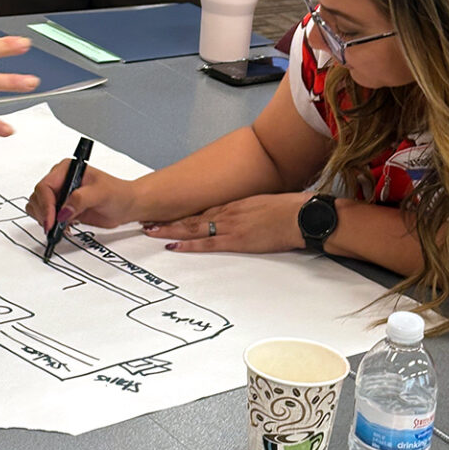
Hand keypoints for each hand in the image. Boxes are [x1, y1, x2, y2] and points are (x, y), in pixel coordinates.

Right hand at [26, 162, 135, 233]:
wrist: (126, 205)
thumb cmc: (118, 193)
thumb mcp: (101, 193)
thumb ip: (81, 199)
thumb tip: (63, 211)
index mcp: (66, 169)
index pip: (45, 186)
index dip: (46, 205)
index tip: (52, 221)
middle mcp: (60, 180)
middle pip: (38, 198)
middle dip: (44, 214)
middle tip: (54, 228)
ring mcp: (60, 195)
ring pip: (38, 208)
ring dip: (45, 220)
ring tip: (60, 228)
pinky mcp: (62, 209)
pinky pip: (46, 217)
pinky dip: (50, 225)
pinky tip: (64, 229)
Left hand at [142, 192, 307, 253]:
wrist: (301, 215)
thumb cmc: (288, 209)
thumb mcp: (264, 204)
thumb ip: (248, 209)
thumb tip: (243, 215)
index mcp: (233, 203)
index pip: (200, 207)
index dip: (180, 211)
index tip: (164, 212)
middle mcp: (227, 212)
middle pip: (191, 216)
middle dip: (168, 219)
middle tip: (147, 220)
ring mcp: (230, 226)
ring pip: (193, 228)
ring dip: (170, 230)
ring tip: (151, 231)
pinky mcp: (236, 241)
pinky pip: (206, 244)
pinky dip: (188, 245)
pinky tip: (173, 246)